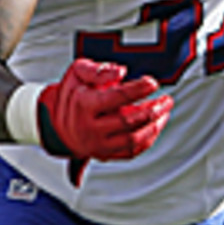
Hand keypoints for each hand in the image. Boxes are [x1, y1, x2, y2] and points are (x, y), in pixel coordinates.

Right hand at [39, 58, 172, 161]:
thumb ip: (98, 70)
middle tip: (167, 99)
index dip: (138, 89)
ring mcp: (98, 144)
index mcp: (84, 105)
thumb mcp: (77, 73)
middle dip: (153, 109)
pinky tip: (155, 126)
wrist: (56, 123)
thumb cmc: (72, 95)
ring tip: (165, 112)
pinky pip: (131, 152)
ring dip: (155, 126)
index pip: (116, 98)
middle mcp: (90, 128)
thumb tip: (120, 72)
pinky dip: (148, 140)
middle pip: (128, 121)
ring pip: (133, 140)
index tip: (153, 83)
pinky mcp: (104, 155)